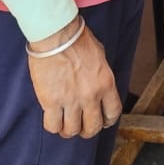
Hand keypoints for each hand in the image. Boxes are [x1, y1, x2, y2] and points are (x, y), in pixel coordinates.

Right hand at [28, 18, 120, 137]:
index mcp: (106, 83)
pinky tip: (52, 117)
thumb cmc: (76, 40)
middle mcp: (90, 95)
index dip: (106, 121)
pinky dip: (53, 126)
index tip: (101, 120)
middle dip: (87, 130)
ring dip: (68, 129)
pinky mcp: (51, 102)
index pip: (112, 113)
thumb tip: (98, 87)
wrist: (56, 34)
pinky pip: (52, 126)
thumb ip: (101, 76)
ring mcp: (70, 100)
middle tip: (81, 125)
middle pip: (92, 127)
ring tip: (64, 122)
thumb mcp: (100, 56)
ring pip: (72, 130)